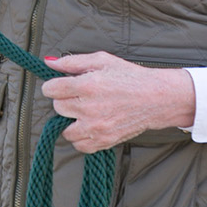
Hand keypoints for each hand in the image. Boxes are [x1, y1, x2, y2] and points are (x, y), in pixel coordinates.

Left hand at [41, 52, 195, 153]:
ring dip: (71, 121)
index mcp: (86, 86)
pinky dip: (81, 137)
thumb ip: (72, 62)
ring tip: (84, 112)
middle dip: (65, 100)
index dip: (54, 85)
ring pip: (65, 130)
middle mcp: (89, 108)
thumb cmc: (129, 77)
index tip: (61, 85)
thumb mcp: (101, 60)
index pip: (50, 90)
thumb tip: (50, 64)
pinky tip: (90, 125)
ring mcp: (96, 127)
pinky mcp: (104, 141)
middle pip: (57, 108)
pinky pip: (80, 145)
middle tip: (79, 96)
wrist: (156, 98)